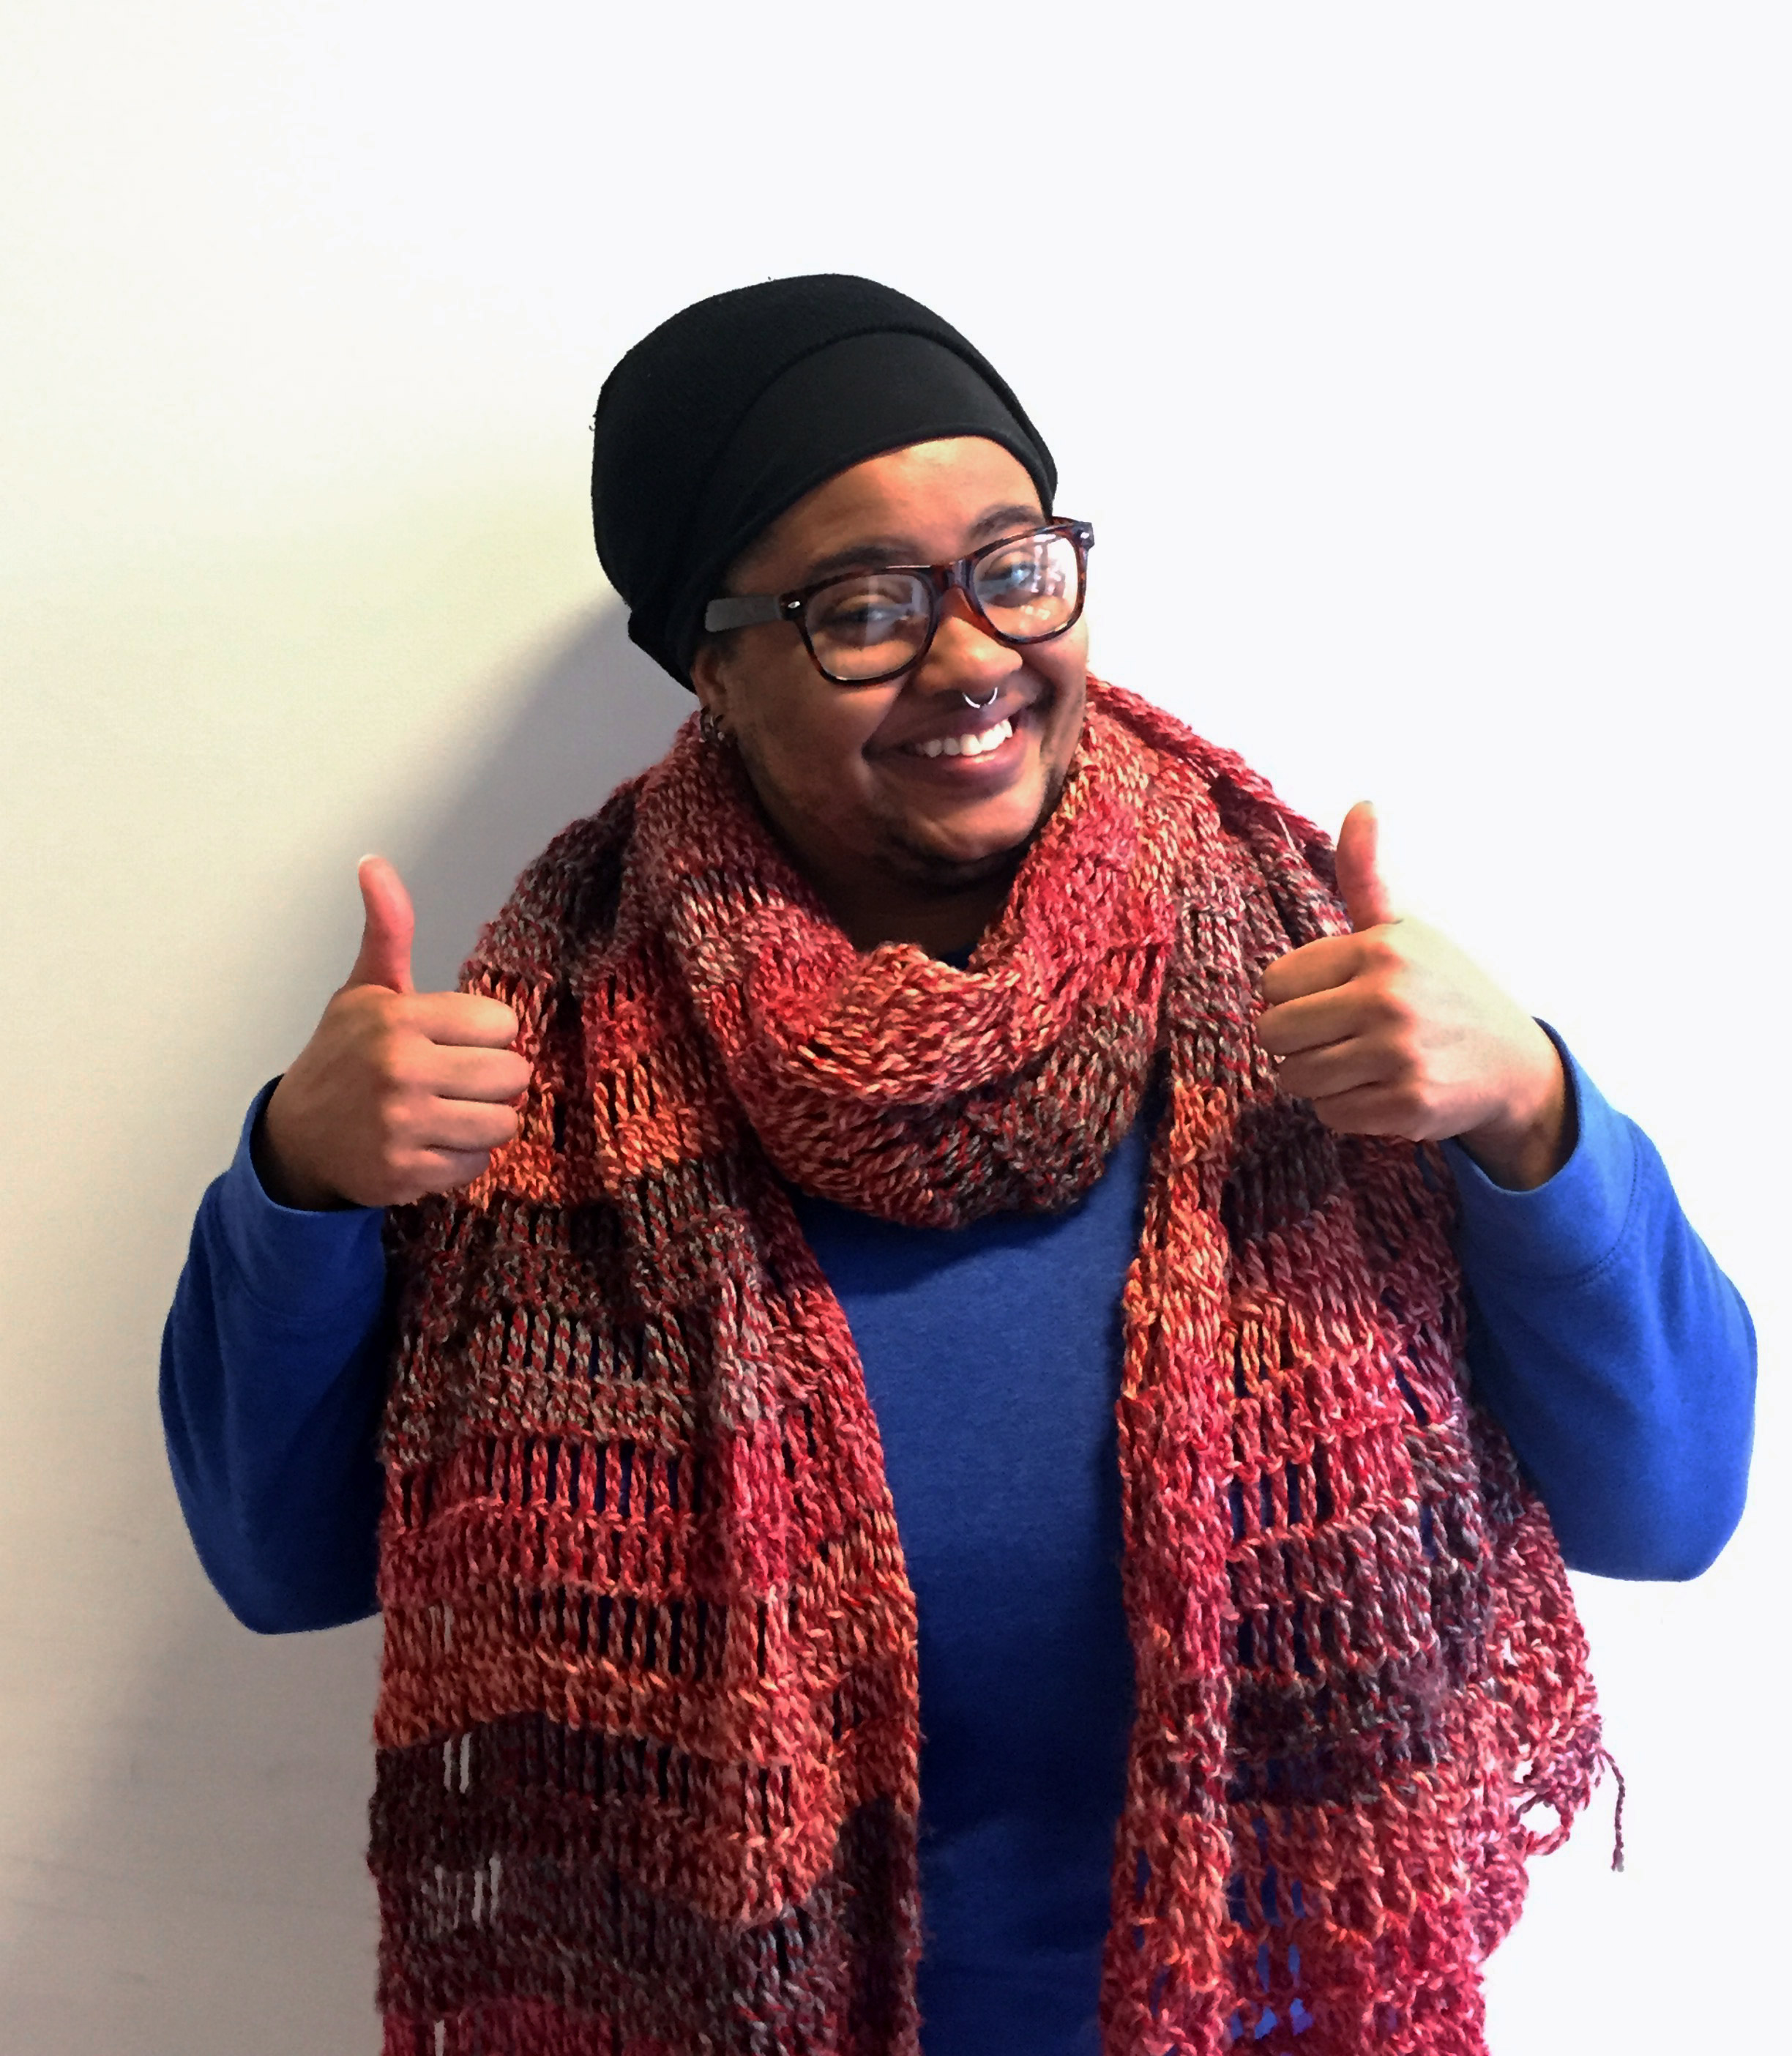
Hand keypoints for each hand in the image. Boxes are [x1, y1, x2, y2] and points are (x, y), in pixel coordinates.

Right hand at [254, 857, 530, 1209]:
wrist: (297, 1136)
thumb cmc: (345, 1055)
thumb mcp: (366, 990)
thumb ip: (388, 931)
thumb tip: (375, 862)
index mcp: (399, 1018)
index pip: (501, 1023)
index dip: (488, 1033)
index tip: (457, 1039)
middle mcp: (401, 1070)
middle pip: (512, 1075)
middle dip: (494, 1078)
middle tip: (459, 1078)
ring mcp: (402, 1126)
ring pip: (502, 1123)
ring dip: (484, 1120)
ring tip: (450, 1109)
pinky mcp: (404, 1173)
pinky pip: (476, 1165)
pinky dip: (461, 1158)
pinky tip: (432, 1142)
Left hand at [1254, 802, 1571, 1189]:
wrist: (1513, 1064)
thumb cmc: (1444, 990)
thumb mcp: (1405, 930)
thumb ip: (1365, 877)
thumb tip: (1362, 805)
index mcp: (1380, 950)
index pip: (1274, 983)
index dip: (1292, 996)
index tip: (1328, 997)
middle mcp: (1388, 998)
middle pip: (1275, 1032)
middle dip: (1296, 1041)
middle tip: (1335, 1036)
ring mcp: (1398, 1055)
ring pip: (1295, 1078)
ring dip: (1316, 1078)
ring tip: (1357, 1062)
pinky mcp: (1407, 1105)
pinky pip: (1328, 1114)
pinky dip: (1344, 1109)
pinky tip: (1378, 1089)